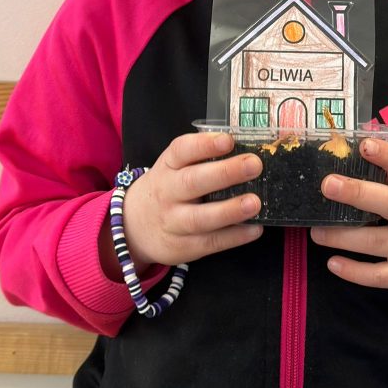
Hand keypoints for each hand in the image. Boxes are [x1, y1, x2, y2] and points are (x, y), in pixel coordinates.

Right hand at [107, 132, 263, 273]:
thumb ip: (202, 158)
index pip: (182, 150)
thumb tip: (248, 149)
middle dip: (225, 173)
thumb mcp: (174, 167)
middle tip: (254, 165)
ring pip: (200, 218)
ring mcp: (173, 222)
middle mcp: (167, 193)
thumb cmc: (168, 188)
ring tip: (255, 202)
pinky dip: (234, 236)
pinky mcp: (183, 247)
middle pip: (193, 182)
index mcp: (168, 166)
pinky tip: (255, 228)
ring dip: (230, 210)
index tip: (229, 140)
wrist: (132, 226)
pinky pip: (210, 242)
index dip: (205, 144)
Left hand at [310, 138, 387, 292]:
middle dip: (358, 194)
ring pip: (377, 242)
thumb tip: (346, 153)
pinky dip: (354, 272)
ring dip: (343, 237)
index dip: (387, 155)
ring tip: (317, 231)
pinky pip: (379, 276)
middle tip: (328, 185)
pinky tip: (333, 263)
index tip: (365, 145)